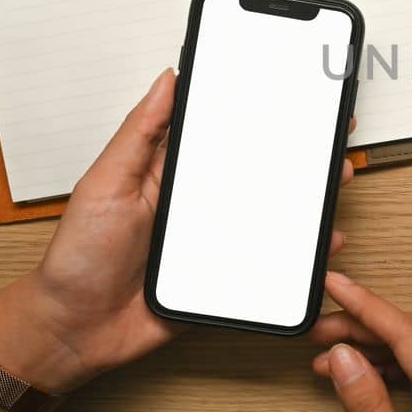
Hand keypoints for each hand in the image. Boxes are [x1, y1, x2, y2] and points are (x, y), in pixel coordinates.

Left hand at [0, 69, 353, 393]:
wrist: (75, 331)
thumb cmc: (78, 257)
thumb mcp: (105, 183)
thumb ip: (140, 134)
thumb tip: (167, 80)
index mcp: (169, 171)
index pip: (220, 132)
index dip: (256, 112)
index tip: (292, 93)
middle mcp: (196, 201)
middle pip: (256, 170)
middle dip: (297, 152)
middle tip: (332, 135)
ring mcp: (213, 239)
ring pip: (270, 212)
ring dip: (307, 199)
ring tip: (337, 181)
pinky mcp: (223, 276)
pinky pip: (268, 260)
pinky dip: (298, 252)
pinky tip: (320, 243)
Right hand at [309, 272, 411, 411]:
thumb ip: (369, 410)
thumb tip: (344, 359)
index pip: (405, 331)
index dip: (364, 304)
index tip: (334, 285)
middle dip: (363, 323)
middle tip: (319, 331)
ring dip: (379, 341)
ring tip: (332, 354)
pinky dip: (399, 361)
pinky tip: (367, 372)